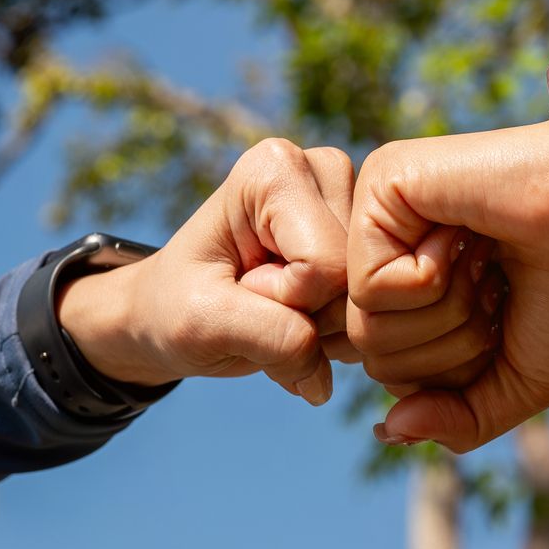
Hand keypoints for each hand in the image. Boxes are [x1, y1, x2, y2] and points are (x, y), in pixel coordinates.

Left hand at [57, 138, 355, 404]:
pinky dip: (335, 333)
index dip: (285, 299)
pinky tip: (299, 318)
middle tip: (257, 302)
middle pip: (355, 280)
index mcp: (276, 169)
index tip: (243, 286)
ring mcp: (350, 203)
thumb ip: (272, 337)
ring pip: (370, 300)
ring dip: (322, 329)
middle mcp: (323, 170)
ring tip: (274, 311)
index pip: (325, 265)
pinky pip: (377, 310)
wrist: (170, 310)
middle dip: (308, 315)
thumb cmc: (176, 304)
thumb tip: (326, 379)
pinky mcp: (363, 241)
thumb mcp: (204, 322)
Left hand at [349, 121, 548, 451]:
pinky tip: (466, 233)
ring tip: (483, 257)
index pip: (394, 378)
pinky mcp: (379, 187)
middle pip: (374, 359)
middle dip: (452, 346)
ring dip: (447, 312)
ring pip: (367, 328)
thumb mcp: (519, 380)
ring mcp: (379, 222)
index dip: (457, 372)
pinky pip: (372, 286)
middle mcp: (388, 257)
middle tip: (496, 285)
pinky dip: (432, 278)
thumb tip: (390, 430)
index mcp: (415, 296)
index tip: (504, 314)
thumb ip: (458, 419)